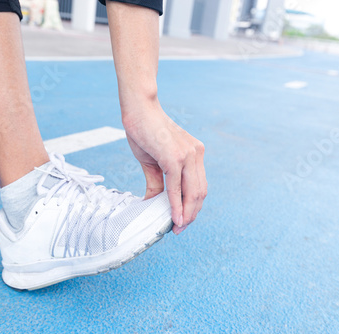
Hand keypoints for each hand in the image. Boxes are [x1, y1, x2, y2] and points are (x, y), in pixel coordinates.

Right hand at [122, 104, 206, 234]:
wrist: (138, 109)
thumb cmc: (144, 131)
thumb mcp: (153, 162)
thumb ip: (158, 183)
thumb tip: (153, 203)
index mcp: (194, 154)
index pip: (199, 186)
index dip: (193, 206)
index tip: (182, 221)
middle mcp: (196, 154)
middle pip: (200, 193)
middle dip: (191, 214)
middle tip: (180, 229)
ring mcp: (187, 155)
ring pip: (193, 193)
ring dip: (186, 214)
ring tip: (177, 227)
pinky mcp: (174, 157)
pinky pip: (177, 187)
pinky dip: (176, 205)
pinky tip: (173, 217)